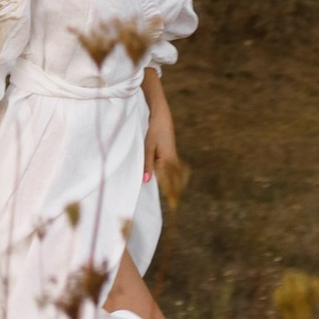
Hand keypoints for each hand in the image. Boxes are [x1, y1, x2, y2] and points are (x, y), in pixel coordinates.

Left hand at [143, 87, 182, 202]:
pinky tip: (164, 179)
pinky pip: (170, 169)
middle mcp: (173, 160)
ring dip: (169, 184)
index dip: (167, 193)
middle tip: (170, 203)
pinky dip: (168, 175)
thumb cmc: (154, 130)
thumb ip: (147, 164)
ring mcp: (173, 156)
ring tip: (169, 195)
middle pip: (172, 180)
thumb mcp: (147, 147)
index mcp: (168, 160)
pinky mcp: (170, 153)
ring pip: (172, 175)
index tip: (167, 204)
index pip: (168, 182)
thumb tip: (146, 181)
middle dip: (170, 191)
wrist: (161, 115)